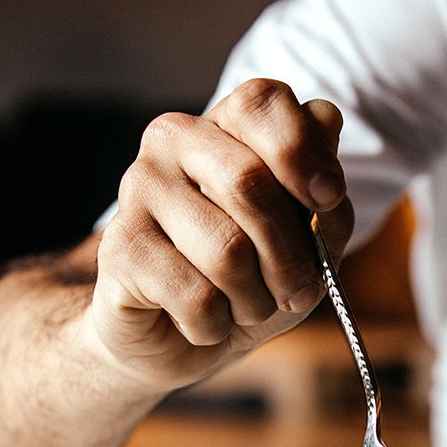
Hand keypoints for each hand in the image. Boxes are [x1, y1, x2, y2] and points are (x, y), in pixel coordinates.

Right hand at [91, 79, 353, 390]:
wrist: (178, 342)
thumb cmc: (249, 284)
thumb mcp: (309, 247)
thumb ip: (327, 197)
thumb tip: (327, 124)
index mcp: (224, 127)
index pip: (260, 104)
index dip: (302, 151)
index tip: (327, 199)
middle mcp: (173, 142)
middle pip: (248, 183)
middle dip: (290, 256)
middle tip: (298, 292)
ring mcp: (138, 189)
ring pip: (227, 251)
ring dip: (255, 301)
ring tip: (245, 308)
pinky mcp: (119, 248)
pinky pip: (198, 297)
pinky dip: (217, 326)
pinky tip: (205, 322)